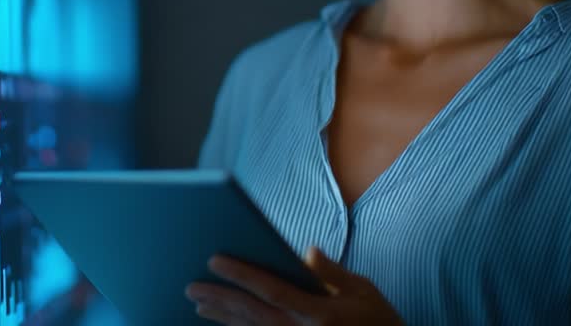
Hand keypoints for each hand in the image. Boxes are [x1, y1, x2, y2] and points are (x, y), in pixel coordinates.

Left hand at [184, 245, 405, 324]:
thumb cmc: (380, 321)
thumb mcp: (363, 290)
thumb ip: (331, 272)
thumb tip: (306, 252)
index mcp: (320, 313)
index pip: (271, 290)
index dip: (241, 274)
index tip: (215, 259)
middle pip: (252, 314)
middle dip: (220, 298)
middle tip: (191, 286)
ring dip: (222, 317)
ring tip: (198, 303)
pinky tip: (223, 322)